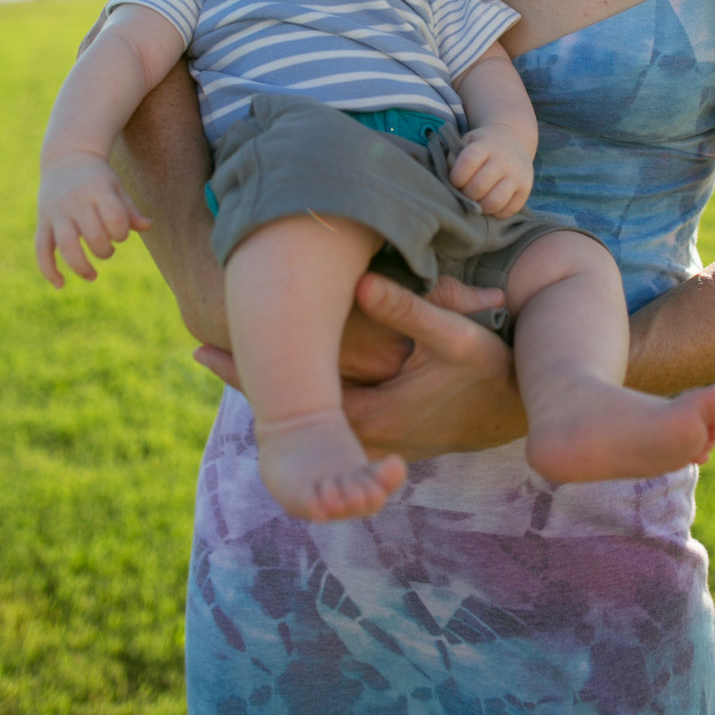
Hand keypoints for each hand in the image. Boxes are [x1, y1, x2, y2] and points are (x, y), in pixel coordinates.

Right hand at [36, 152, 151, 285]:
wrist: (67, 158)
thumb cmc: (98, 177)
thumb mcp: (117, 187)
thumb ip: (130, 209)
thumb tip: (149, 226)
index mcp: (98, 191)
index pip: (115, 219)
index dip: (122, 232)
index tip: (121, 233)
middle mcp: (76, 202)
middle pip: (93, 236)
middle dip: (105, 251)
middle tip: (108, 250)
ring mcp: (57, 212)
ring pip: (66, 246)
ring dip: (81, 266)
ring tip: (92, 276)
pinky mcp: (42, 221)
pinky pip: (41, 248)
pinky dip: (48, 269)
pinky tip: (59, 284)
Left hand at [192, 272, 527, 459]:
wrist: (515, 411)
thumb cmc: (487, 372)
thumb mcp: (454, 338)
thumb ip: (409, 309)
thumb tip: (361, 279)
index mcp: (372, 410)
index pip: (291, 398)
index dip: (246, 371)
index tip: (203, 345)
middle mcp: (363, 428)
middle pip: (287, 410)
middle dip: (246, 376)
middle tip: (199, 349)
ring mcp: (371, 435)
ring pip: (306, 413)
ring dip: (271, 386)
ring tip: (227, 357)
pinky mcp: (382, 430)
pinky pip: (328, 411)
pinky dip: (300, 392)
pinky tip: (283, 372)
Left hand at [449, 125, 533, 217]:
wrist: (513, 139)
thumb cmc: (481, 146)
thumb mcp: (466, 143)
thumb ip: (454, 159)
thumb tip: (448, 183)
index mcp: (485, 145)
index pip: (469, 162)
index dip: (457, 176)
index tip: (455, 180)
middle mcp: (504, 159)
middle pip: (480, 186)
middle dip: (467, 194)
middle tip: (465, 192)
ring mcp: (517, 175)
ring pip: (495, 201)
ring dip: (480, 207)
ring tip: (477, 201)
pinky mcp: (526, 190)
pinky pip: (507, 211)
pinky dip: (495, 213)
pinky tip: (490, 202)